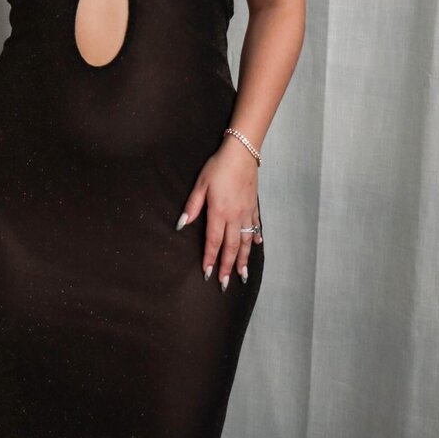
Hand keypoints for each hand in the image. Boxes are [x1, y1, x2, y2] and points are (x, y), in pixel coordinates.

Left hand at [176, 139, 262, 289]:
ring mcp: (247, 212)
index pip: (214, 241)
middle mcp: (235, 216)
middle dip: (228, 267)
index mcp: (219, 212)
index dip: (211, 259)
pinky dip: (256, 237)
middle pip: (231, 247)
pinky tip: (257, 245)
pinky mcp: (254, 205)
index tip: (208, 274)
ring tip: (242, 275)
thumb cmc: (218, 167)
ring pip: (246, 241)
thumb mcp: (200, 184)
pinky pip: (256, 225)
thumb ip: (192, 206)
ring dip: (243, 259)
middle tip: (225, 284)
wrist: (242, 153)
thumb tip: (181, 225)